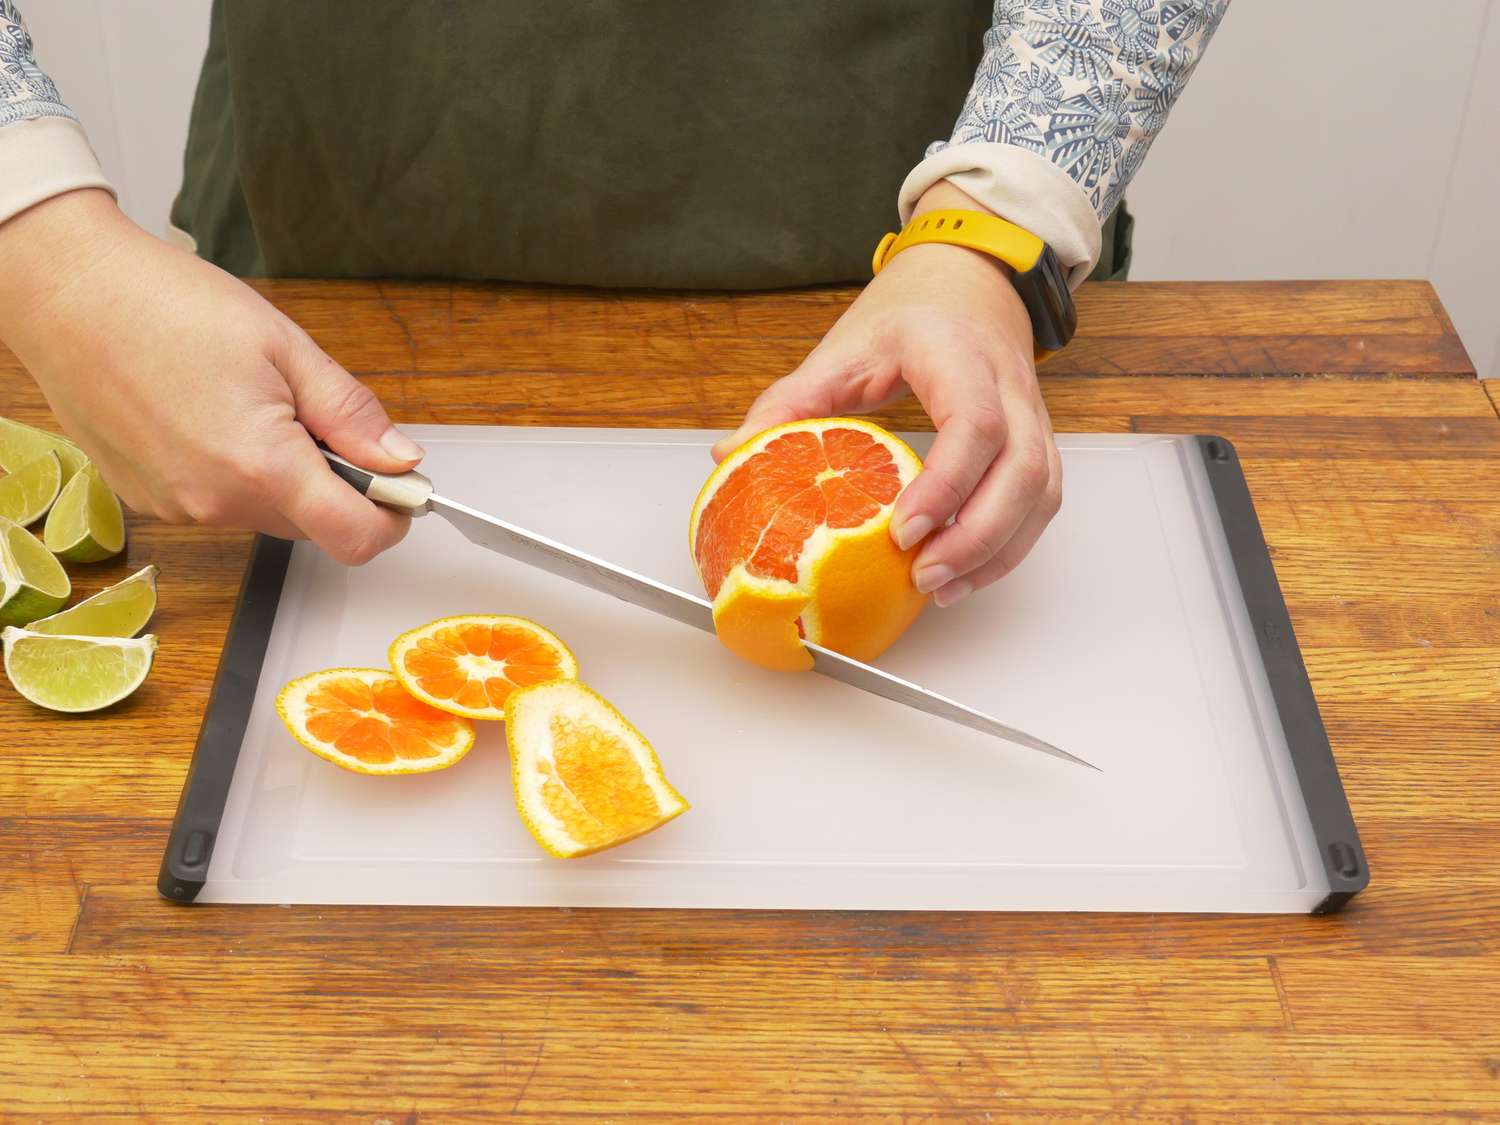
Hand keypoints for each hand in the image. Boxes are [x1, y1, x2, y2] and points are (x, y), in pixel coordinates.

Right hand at [0, 189, 417, 564]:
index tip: (401, 486)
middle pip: (313, 527)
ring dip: (284, 477)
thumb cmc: (167, 305)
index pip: (354, 538)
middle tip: (319, 418)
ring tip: (254, 405)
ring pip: (267, 515)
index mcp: (260, 466)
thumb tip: (400, 461)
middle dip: (337, 486)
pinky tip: (212, 416)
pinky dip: (236, 473)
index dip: (391, 516)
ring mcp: (177, 507)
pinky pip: (219, 503)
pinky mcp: (148, 501)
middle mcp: (215, 502)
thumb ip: (351, 414)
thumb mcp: (285, 347)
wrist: (67, 293)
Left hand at [713, 183, 1061, 606]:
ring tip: (941, 587)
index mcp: (955, 353)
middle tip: (921, 577)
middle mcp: (1007, 384)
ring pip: (1040, 492)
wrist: (968, 279)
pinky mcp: (1037, 441)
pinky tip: (965, 574)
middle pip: (1021, 470)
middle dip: (975, 536)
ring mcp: (1031, 414)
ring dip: (996, 550)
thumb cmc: (908, 314)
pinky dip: (1009, 546)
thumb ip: (788, 404)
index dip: (945, 484)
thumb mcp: (841, 349)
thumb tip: (730, 456)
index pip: (972, 423)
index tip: (902, 531)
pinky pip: (1041, 502)